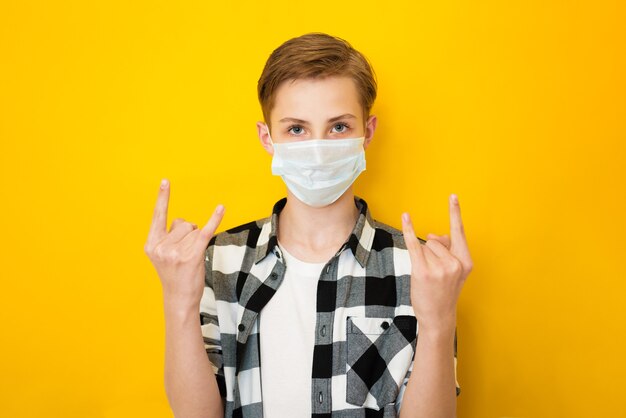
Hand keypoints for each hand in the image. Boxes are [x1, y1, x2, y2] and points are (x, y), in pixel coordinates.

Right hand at [144, 179, 224, 310]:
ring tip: (190, 258)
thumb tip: (185, 222)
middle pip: (183, 223)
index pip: (158, 216)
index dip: (162, 198)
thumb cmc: (175, 275)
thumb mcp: (163, 255)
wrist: (179, 299)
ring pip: (194, 230)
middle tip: (184, 255)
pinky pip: (205, 232)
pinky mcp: (192, 256)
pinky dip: (214, 219)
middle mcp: (162, 247)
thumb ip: (169, 236)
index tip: (165, 181)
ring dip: (197, 241)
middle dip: (188, 234)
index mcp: (151, 244)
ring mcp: (176, 252)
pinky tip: (220, 209)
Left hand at [401, 194, 472, 331]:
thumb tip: (433, 235)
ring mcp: (439, 268)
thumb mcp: (453, 271)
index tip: (453, 196)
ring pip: (425, 246)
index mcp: (466, 261)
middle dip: (431, 251)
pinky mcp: (423, 271)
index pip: (459, 232)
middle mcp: (454, 263)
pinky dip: (408, 229)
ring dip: (422, 258)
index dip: (455, 213)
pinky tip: (406, 217)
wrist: (438, 316)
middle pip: (436, 240)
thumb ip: (447, 249)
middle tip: (434, 274)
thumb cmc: (444, 291)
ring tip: (428, 277)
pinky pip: (414, 244)